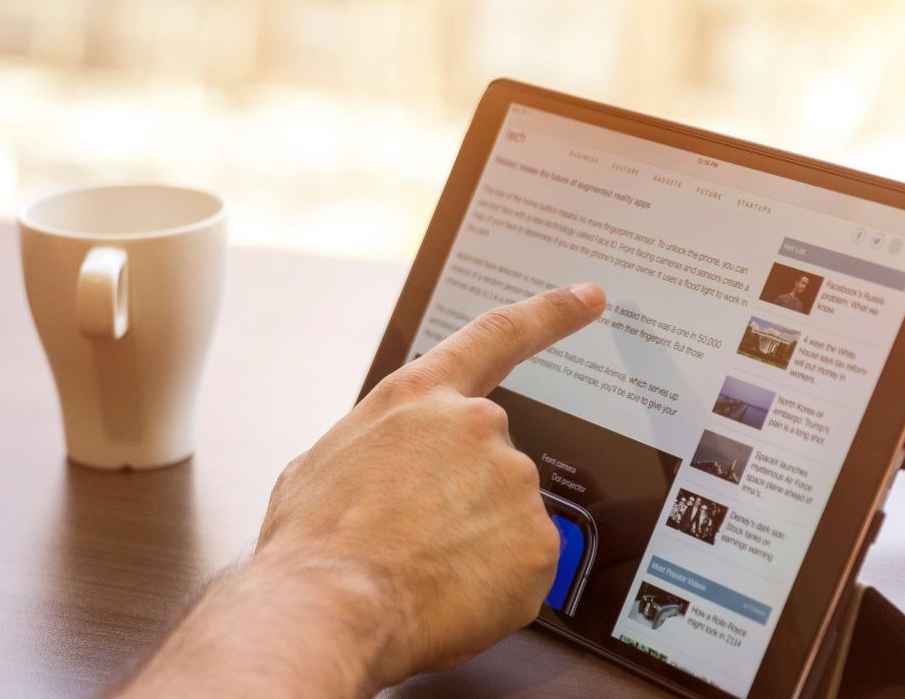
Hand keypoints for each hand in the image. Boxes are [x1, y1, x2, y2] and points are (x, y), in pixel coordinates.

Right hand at [253, 283, 605, 688]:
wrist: (330, 605)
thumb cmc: (315, 540)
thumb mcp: (325, 462)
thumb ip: (381, 447)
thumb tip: (390, 471)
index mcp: (419, 397)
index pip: (497, 336)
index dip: (550, 314)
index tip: (589, 298)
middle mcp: (476, 426)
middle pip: (490, 461)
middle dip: (462, 500)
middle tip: (415, 540)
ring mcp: (514, 482)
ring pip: (507, 517)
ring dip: (475, 543)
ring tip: (420, 569)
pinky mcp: (540, 543)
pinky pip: (524, 565)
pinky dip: (493, 583)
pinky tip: (447, 591)